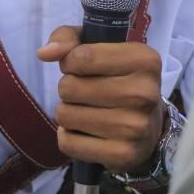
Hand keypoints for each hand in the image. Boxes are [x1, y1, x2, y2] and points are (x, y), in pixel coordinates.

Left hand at [38, 25, 164, 173]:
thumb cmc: (117, 79)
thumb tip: (45, 53)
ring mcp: (135, 127)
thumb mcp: (100, 48)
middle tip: (85, 92)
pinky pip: (68, 143)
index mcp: (143, 60)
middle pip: (69, 87)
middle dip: (68, 88)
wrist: (149, 128)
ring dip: (67, 112)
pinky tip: (86, 132)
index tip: (78, 66)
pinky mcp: (122, 154)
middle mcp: (144, 93)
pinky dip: (68, 137)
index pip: (81, 57)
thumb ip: (68, 38)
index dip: (69, 62)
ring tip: (86, 111)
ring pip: (65, 115)